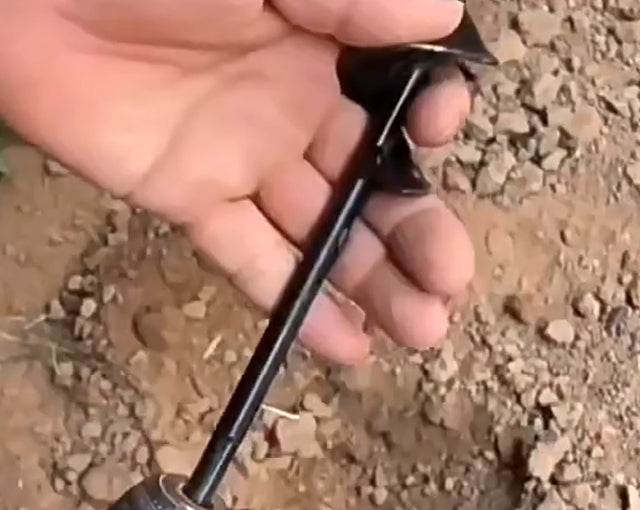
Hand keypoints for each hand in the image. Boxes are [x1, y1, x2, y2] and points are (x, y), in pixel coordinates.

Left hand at [0, 0, 474, 364]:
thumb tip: (440, 18)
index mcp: (321, 43)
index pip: (397, 99)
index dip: (428, 123)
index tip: (437, 131)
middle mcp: (292, 108)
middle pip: (367, 184)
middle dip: (413, 235)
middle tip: (448, 288)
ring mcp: (243, 160)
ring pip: (320, 232)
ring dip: (370, 282)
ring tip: (420, 331)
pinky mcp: (191, 199)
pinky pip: (249, 258)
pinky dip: (294, 303)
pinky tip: (344, 347)